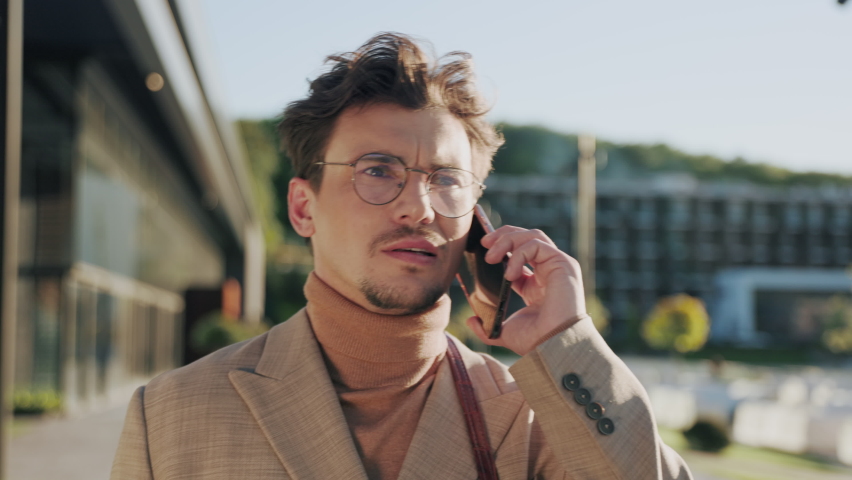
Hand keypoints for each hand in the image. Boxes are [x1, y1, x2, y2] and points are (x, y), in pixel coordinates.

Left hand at [465, 226, 585, 355]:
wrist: (552, 346)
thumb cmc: (535, 342)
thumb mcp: (503, 332)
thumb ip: (486, 327)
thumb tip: (470, 321)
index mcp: (536, 284)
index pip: (519, 254)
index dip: (501, 247)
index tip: (482, 249)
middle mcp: (549, 271)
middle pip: (527, 238)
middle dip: (503, 235)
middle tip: (484, 243)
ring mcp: (557, 266)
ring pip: (532, 236)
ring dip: (508, 240)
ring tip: (491, 257)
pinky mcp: (563, 264)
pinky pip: (537, 245)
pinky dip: (519, 254)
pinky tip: (509, 274)